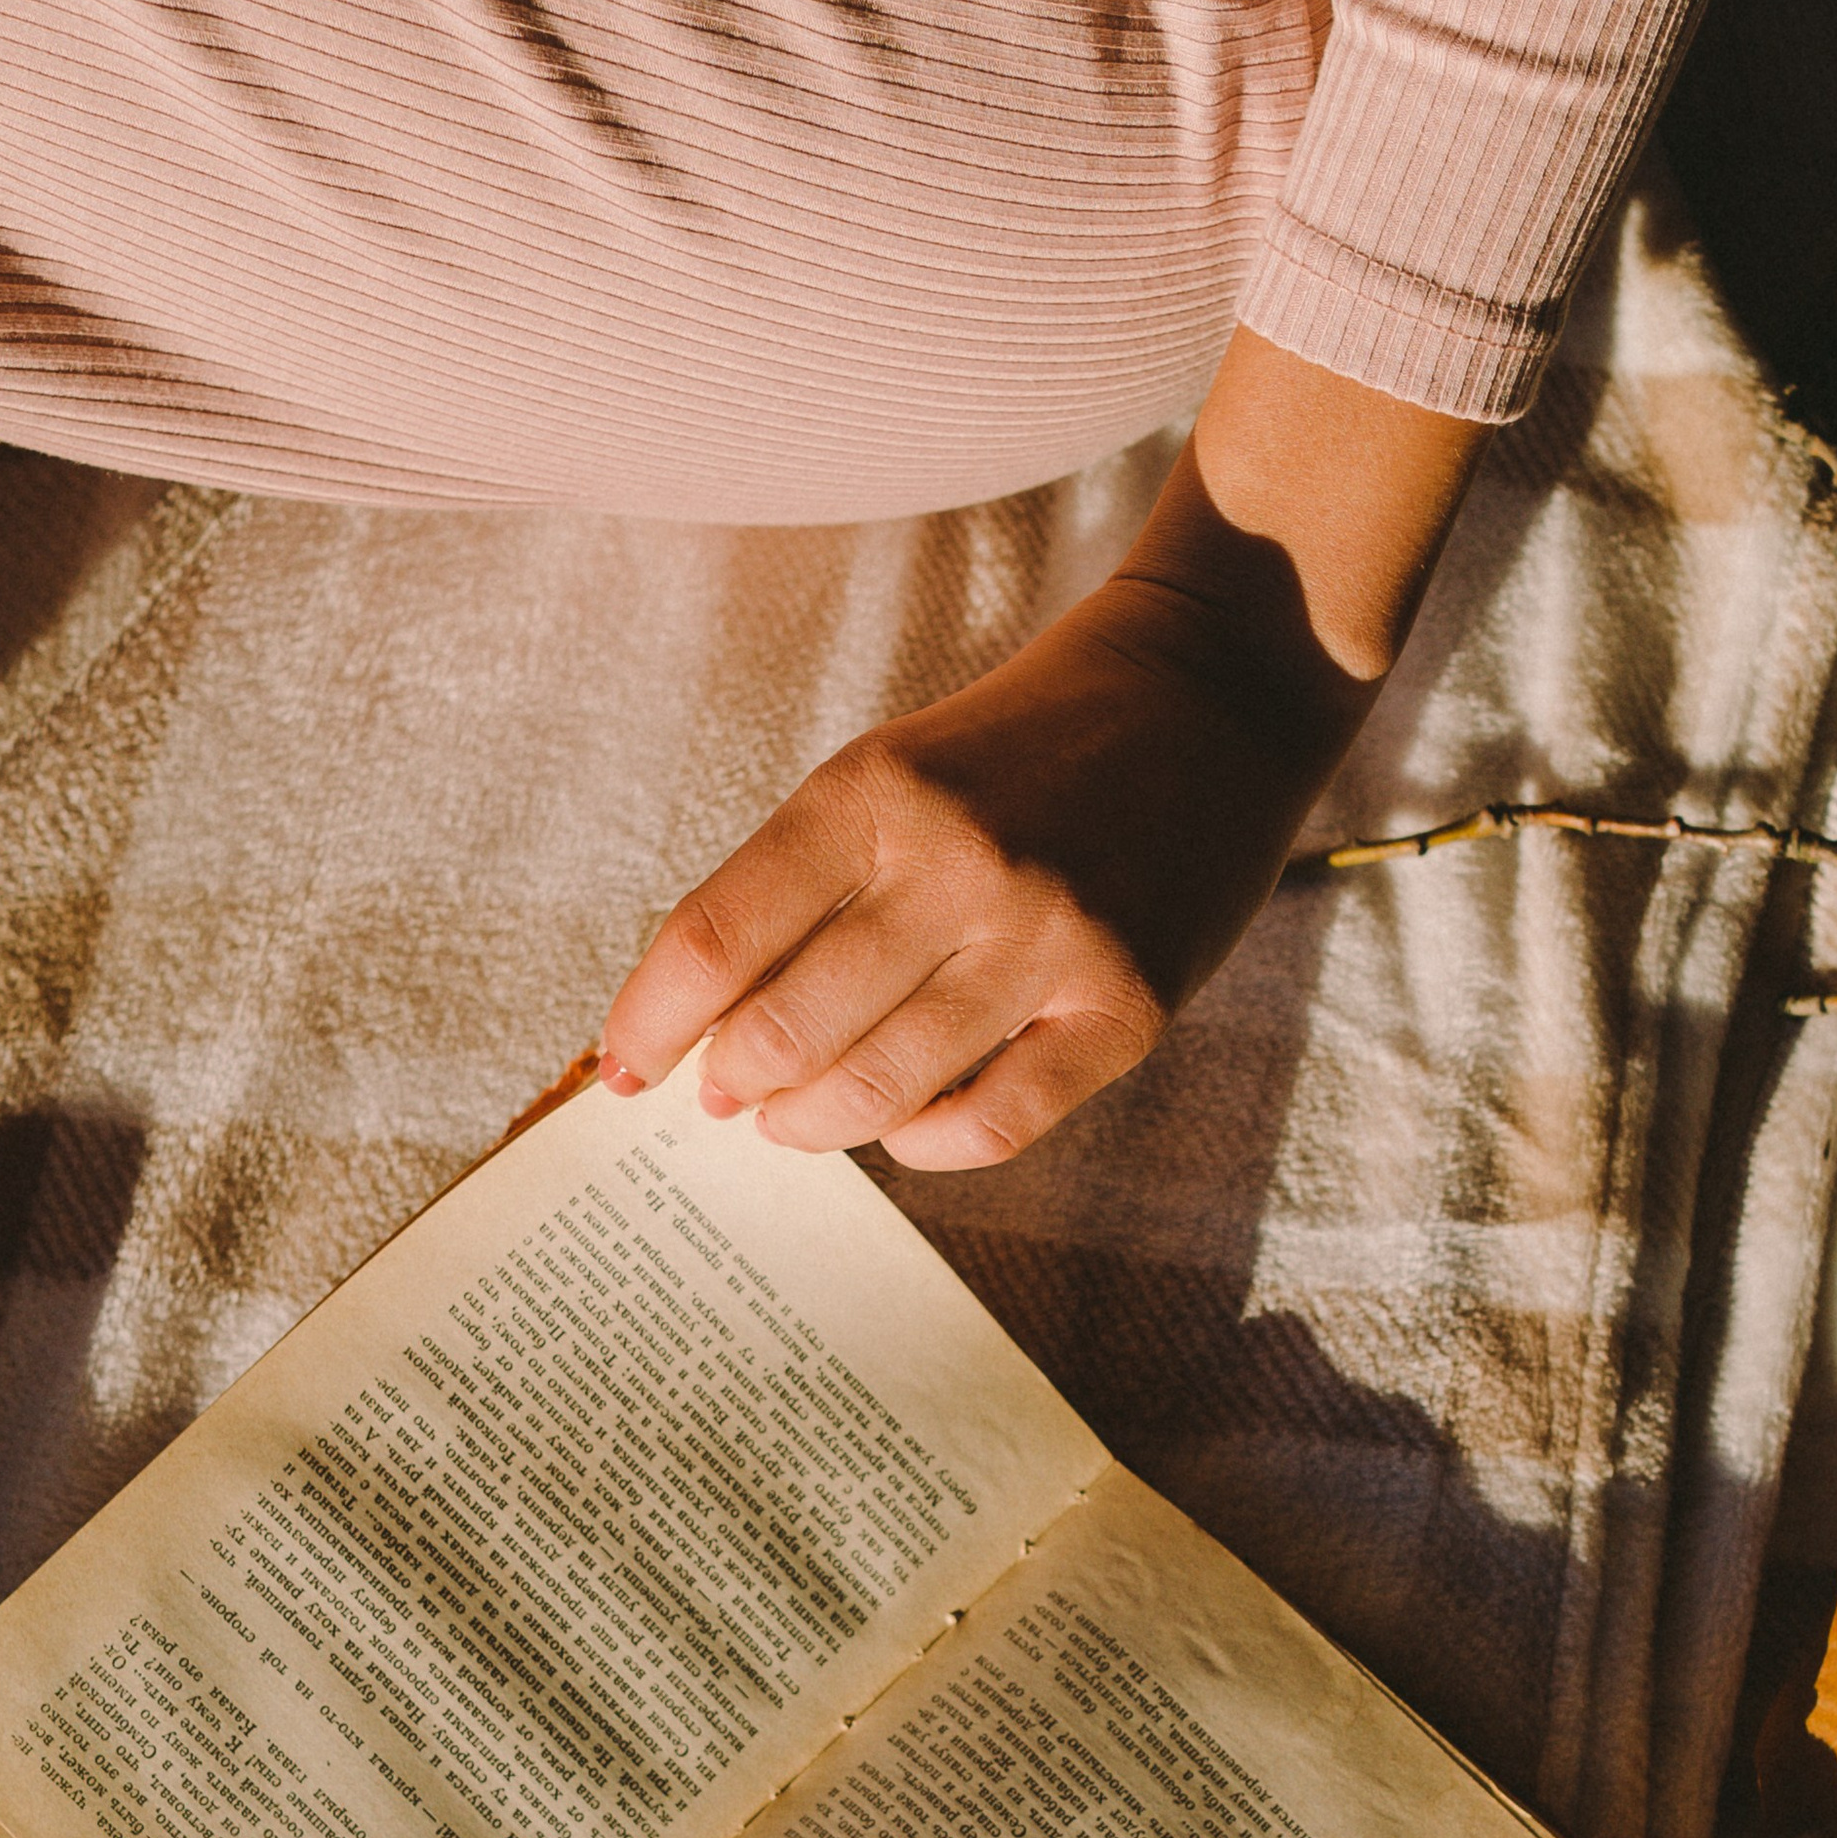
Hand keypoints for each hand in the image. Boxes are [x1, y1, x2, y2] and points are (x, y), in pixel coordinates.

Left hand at [599, 332, 1488, 1168]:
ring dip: (816, 1125)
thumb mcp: (897, 769)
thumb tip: (715, 1024)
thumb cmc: (1029, 743)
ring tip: (798, 1124)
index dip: (652, 1021)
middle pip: (787, 1027)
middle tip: (729, 1102)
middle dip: (737, 1086)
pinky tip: (908, 1131)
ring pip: (883, 1086)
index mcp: (872, 791)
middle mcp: (956, 863)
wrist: (1210, 694)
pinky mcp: (1127, 1003)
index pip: (717, 936)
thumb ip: (810, 881)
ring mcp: (1048, 938)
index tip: (626, 1068)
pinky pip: (999, 1118)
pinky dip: (930, 1143)